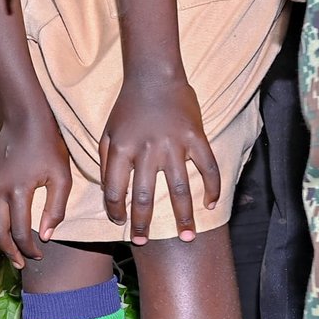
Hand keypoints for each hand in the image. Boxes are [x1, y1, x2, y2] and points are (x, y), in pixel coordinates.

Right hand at [0, 107, 71, 265]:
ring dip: (0, 239)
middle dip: (8, 251)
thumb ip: (55, 208)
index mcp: (17, 192)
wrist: (26, 117)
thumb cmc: (48, 145)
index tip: (39, 256)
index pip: (19, 231)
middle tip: (19, 264)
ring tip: (11, 251)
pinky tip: (6, 226)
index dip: (29, 248)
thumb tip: (46, 235)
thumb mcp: (61, 177)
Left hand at [100, 71, 219, 243]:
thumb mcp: (107, 132)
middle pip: (145, 196)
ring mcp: (174, 145)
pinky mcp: (196, 137)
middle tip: (144, 242)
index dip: (115, 211)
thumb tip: (109, 194)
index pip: (115, 191)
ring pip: (179, 189)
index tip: (119, 223)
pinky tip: (211, 204)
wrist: (154, 76)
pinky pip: (208, 167)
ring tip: (186, 237)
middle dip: (143, 224)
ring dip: (183, 216)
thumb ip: (105, 162)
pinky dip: (212, 187)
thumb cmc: (127, 107)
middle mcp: (147, 150)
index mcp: (122, 150)